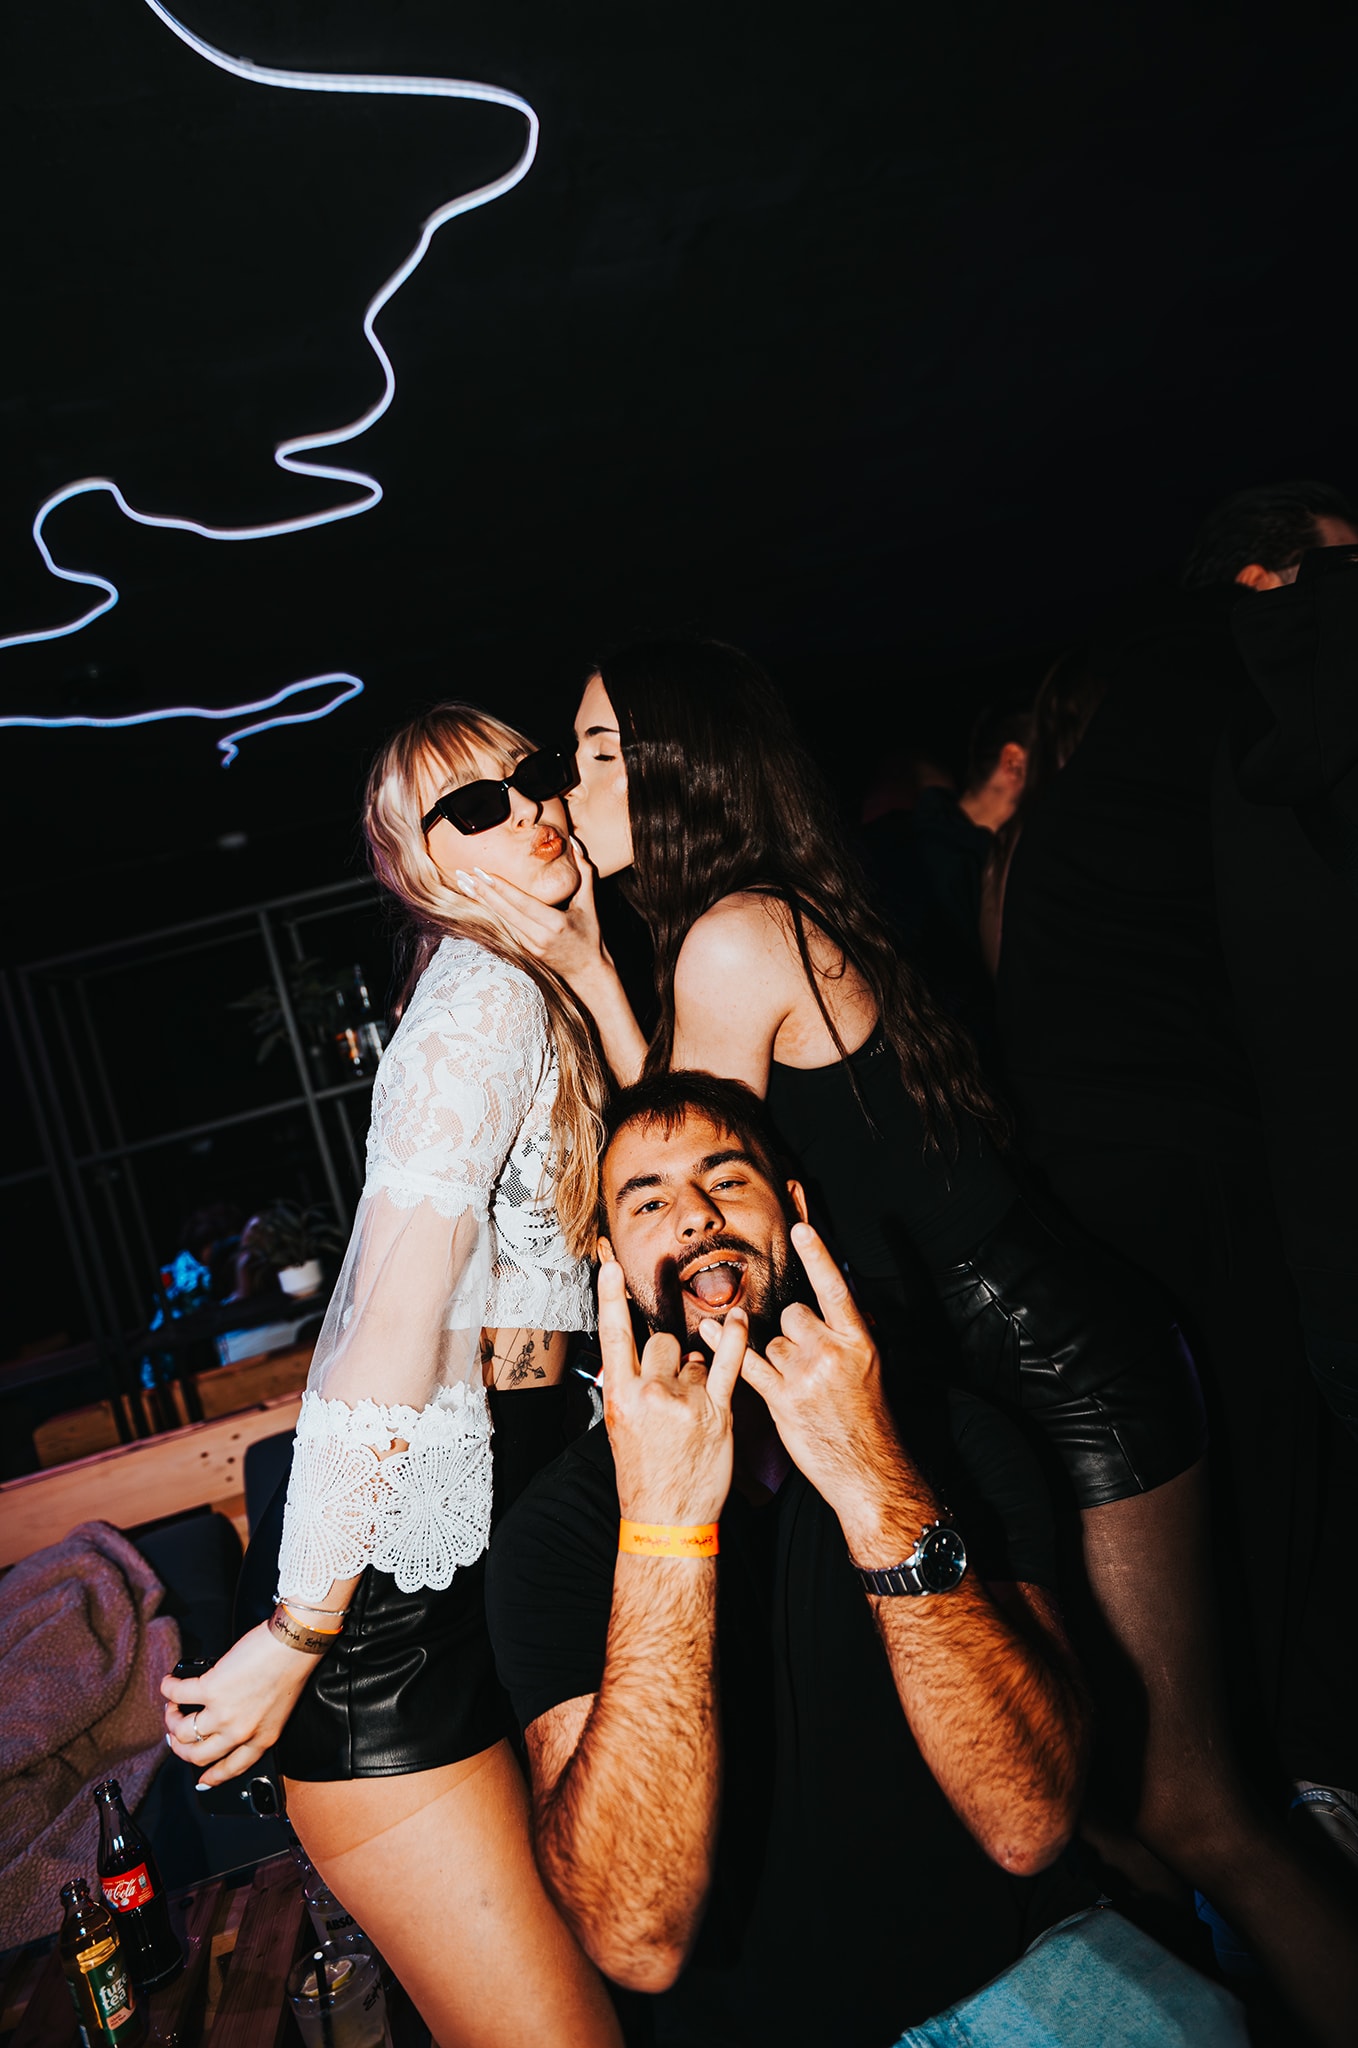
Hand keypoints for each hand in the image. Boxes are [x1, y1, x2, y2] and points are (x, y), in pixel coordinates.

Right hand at [160, 1619, 316, 1786]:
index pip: (232, 1768)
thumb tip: (225, 1719)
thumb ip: (255, 1722)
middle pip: (198, 1755)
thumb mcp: (279, 1710)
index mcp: (262, 1738)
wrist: (294, 1644)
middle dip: (181, 1748)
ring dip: (172, 1719)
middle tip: (176, 1733)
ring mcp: (223, 1713)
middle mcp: (240, 1732)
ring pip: (182, 1732)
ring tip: (174, 1706)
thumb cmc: (291, 1667)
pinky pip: (177, 1695)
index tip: (202, 1780)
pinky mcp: (210, 1689)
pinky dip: (168, 1689)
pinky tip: (170, 1683)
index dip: (213, 1777)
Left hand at [454, 840, 611, 989]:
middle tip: (463, 873)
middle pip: (505, 911)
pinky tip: (477, 898)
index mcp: (556, 924)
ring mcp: (529, 946)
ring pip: (501, 919)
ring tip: (464, 883)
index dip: (501, 888)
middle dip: (482, 891)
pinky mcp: (523, 951)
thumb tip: (575, 842)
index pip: (522, 903)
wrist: (587, 973)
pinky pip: (504, 927)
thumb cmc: (590, 936)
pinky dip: (490, 911)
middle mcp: (539, 937)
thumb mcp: (590, 904)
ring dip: (481, 901)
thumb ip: (585, 873)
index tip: (482, 872)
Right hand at [599, 1250, 742, 1526]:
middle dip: (667, 1358)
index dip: (611, 1296)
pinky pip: (729, 1363)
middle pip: (660, 1341)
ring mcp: (684, 1401)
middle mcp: (649, 1393)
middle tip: (670, 1392)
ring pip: (692, 1357)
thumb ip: (631, 1387)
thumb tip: (654, 1356)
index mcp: (619, 1395)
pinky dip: (735, 1339)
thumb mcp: (621, 1427)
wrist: (665, 1518)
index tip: (611, 1263)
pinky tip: (739, 1320)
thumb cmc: (644, 1474)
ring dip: (695, 1373)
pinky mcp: (716, 1411)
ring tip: (690, 1410)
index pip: (613, 1333)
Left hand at [706, 1223, 913, 1536]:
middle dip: (793, 1332)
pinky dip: (727, 1347)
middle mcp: (831, 1351)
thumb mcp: (867, 1367)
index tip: (801, 1227)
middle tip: (808, 1362)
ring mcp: (805, 1374)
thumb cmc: (865, 1417)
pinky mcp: (782, 1397)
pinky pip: (747, 1361)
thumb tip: (824, 1309)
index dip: (818, 1256)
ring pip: (771, 1342)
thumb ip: (843, 1335)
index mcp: (858, 1339)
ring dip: (777, 1359)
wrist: (866, 1467)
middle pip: (793, 1315)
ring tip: (799, 1388)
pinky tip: (709, 1330)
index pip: (834, 1288)